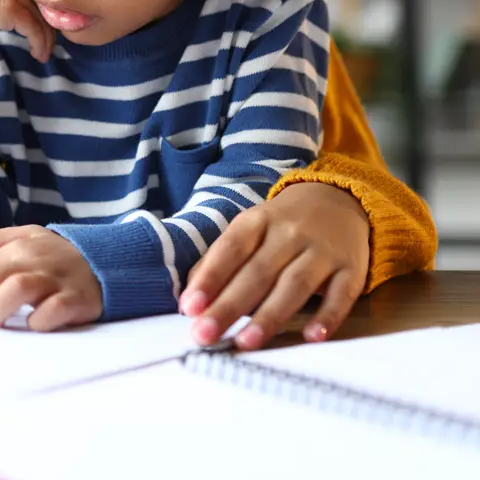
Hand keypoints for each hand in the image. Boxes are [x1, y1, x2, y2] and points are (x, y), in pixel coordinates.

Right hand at [0, 0, 54, 61]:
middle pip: (41, 2)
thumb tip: (14, 15)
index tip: (43, 28)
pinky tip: (37, 54)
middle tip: (48, 45)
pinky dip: (39, 44)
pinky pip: (34, 29)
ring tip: (43, 54)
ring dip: (46, 39)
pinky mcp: (8, 7)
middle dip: (48, 26)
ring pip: (42, 17)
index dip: (42, 11)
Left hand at [0, 226, 102, 330]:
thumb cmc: (60, 254)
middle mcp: (36, 260)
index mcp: (20, 246)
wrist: (106, 261)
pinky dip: (38, 321)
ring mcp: (56, 279)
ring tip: (0, 321)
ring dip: (0, 310)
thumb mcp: (30, 235)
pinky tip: (33, 323)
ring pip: (17, 289)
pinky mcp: (76, 299)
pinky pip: (51, 311)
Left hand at [180, 183, 369, 349]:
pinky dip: (327, 316)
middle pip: (257, 272)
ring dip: (270, 316)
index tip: (189, 307)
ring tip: (246, 342)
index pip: (230, 249)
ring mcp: (322, 250)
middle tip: (205, 335)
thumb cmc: (281, 224)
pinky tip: (311, 337)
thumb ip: (218, 261)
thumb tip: (189, 299)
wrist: (338, 198)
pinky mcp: (351, 269)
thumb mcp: (248, 230)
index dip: (210, 278)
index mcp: (256, 221)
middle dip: (229, 306)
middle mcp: (288, 233)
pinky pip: (341, 294)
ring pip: (294, 285)